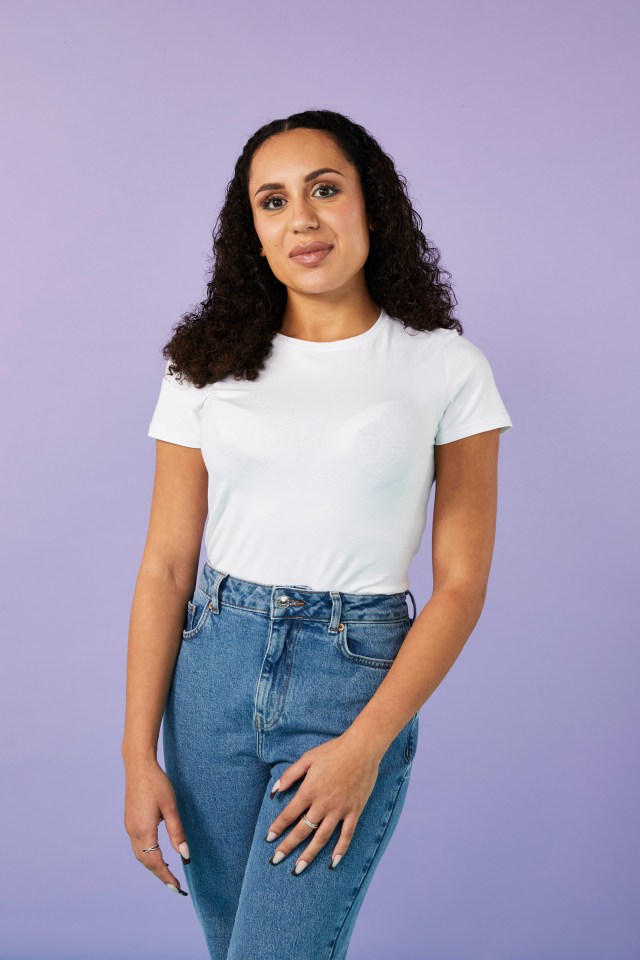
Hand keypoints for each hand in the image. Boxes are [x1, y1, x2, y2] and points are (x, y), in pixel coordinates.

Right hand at [123, 756, 189, 894]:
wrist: (138, 766)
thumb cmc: (157, 783)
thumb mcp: (171, 806)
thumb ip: (177, 832)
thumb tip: (185, 855)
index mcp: (144, 830)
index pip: (155, 862)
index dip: (166, 877)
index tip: (178, 888)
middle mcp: (133, 832)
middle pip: (146, 862)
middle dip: (160, 875)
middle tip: (175, 885)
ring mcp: (129, 827)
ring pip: (139, 855)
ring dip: (152, 866)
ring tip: (167, 873)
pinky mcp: (129, 821)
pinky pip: (137, 846)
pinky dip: (147, 856)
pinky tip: (156, 854)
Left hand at [264, 732, 380, 874]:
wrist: (361, 749)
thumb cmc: (332, 751)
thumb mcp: (307, 759)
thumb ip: (290, 775)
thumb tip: (274, 791)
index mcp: (309, 790)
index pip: (289, 814)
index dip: (278, 828)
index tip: (269, 839)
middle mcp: (323, 804)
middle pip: (302, 830)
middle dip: (287, 847)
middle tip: (276, 860)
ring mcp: (340, 810)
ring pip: (322, 838)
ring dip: (309, 855)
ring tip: (298, 868)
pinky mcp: (354, 811)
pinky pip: (347, 835)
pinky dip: (340, 850)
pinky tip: (333, 863)